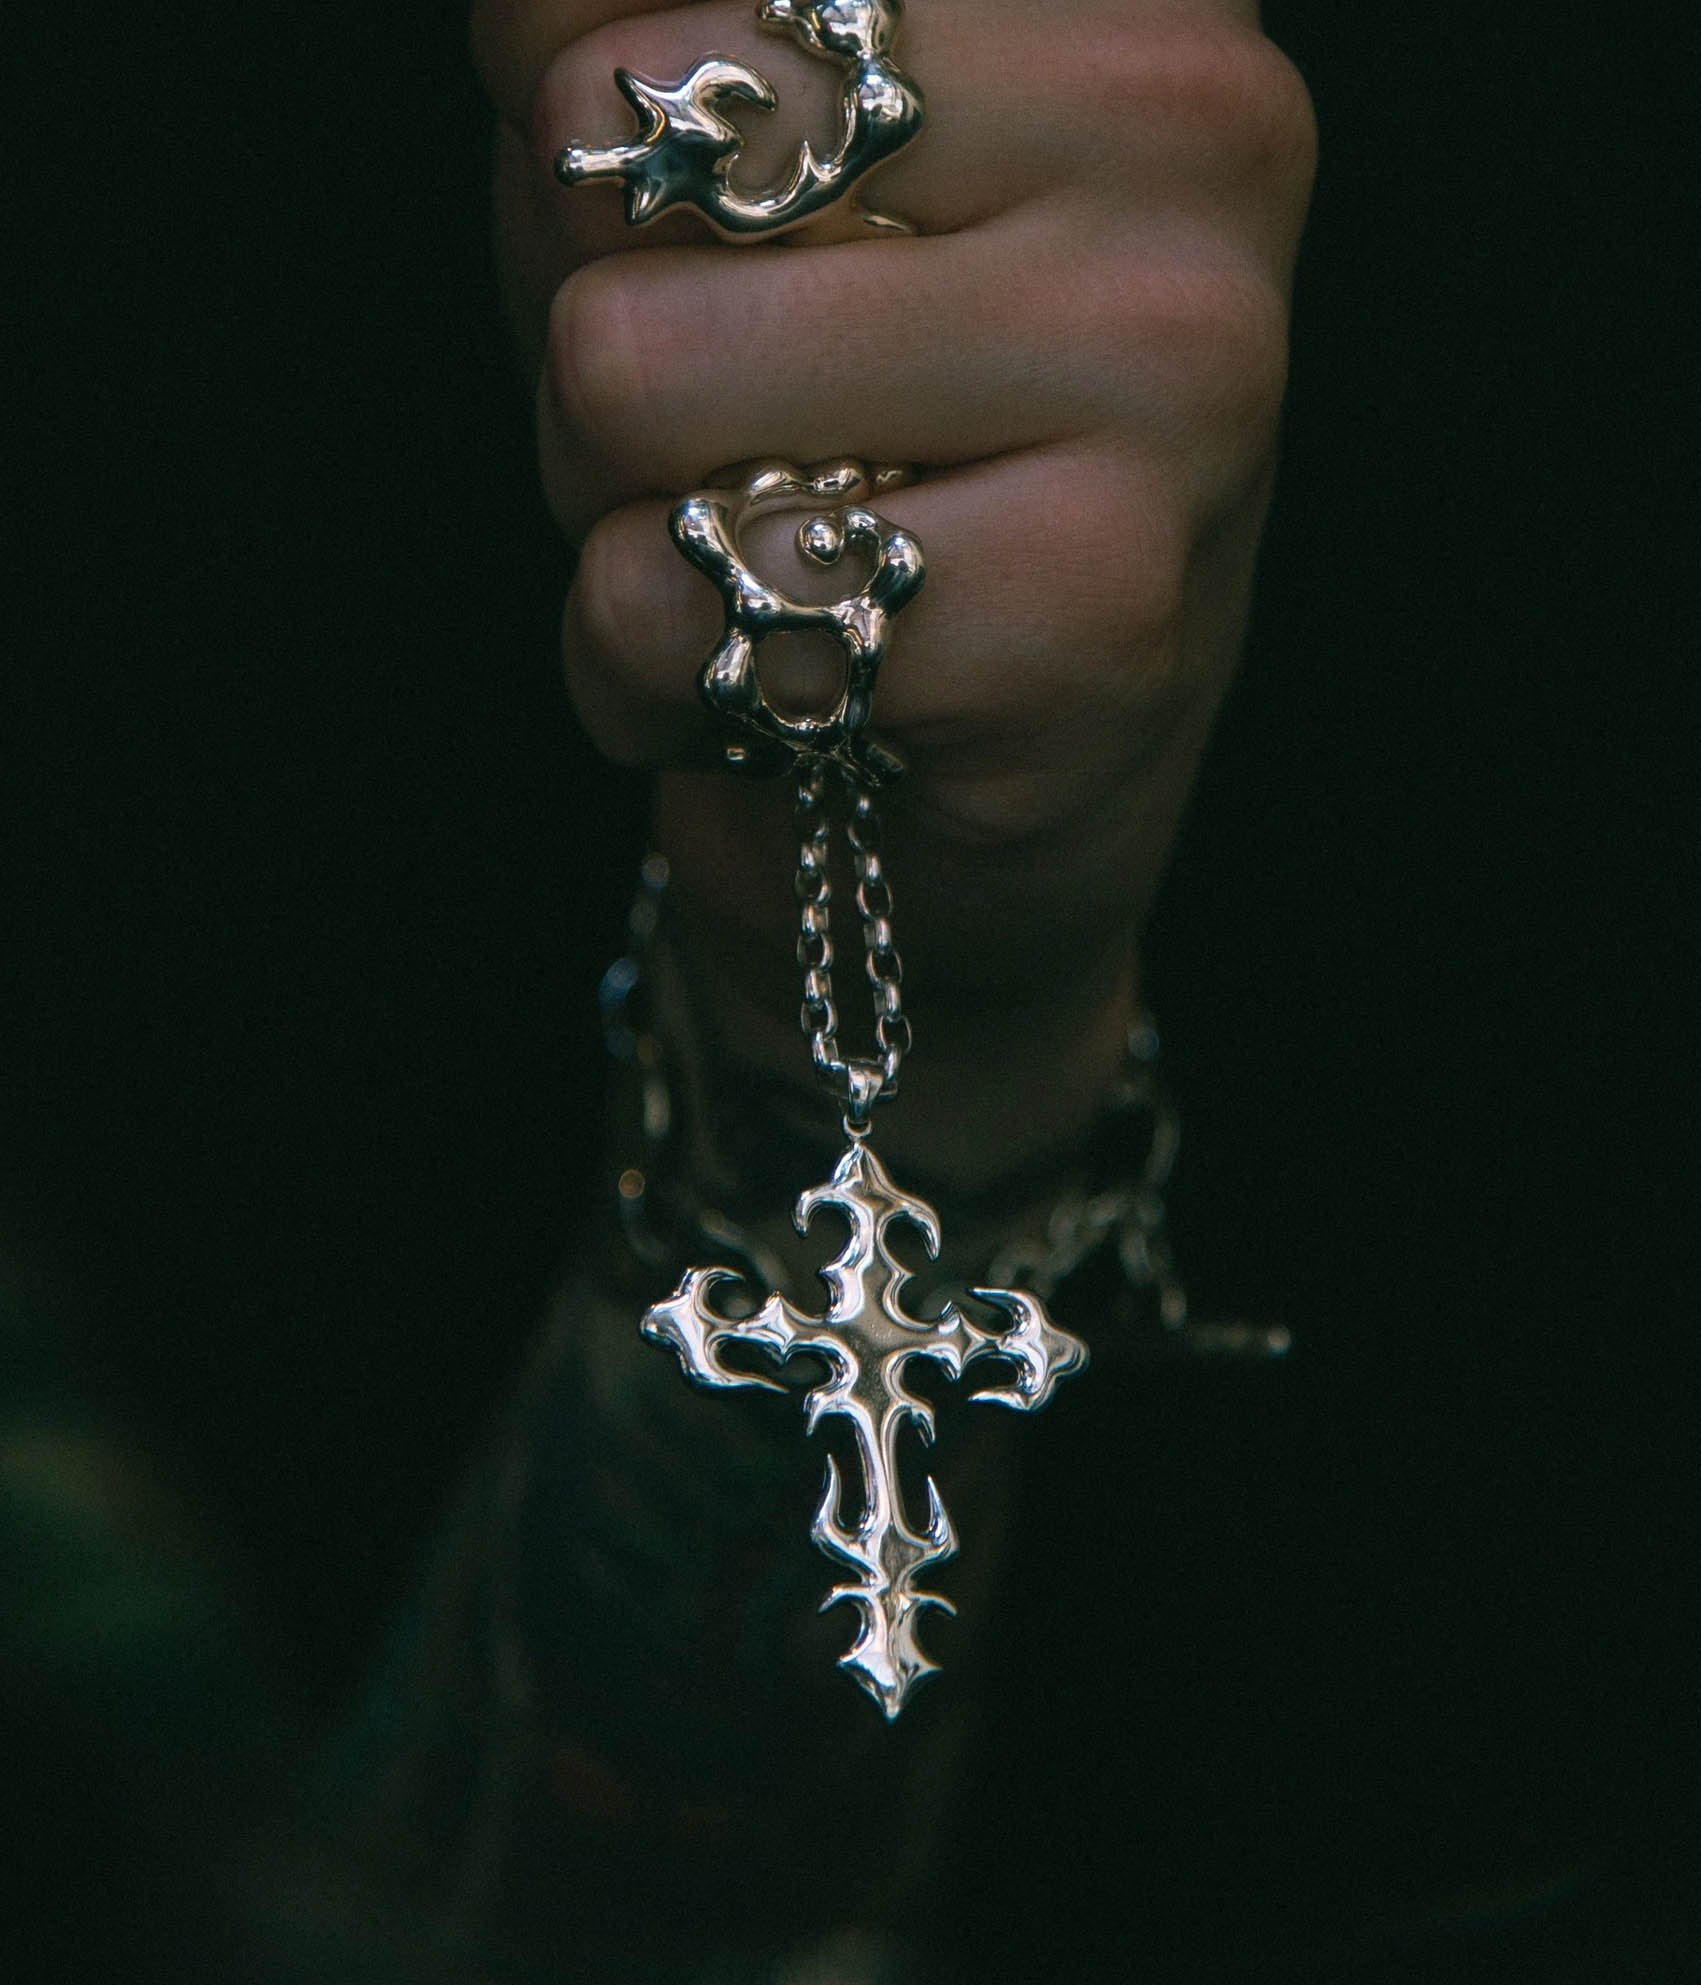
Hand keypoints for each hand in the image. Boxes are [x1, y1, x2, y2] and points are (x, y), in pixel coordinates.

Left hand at [472, 0, 1313, 1177]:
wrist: (961, 821)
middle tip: (729, 430)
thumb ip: (644, 33)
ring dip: (613, 503)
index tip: (687, 226)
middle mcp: (1197, 129)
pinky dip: (652, 675)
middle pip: (611, 126)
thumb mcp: (727, 195)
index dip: (564, 90)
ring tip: (762, 551)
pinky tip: (786, 687)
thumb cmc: (837, 469)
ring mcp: (1173, 370)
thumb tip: (518, 4)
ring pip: (624, 362)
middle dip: (583, 314)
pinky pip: (672, 594)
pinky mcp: (1091, 606)